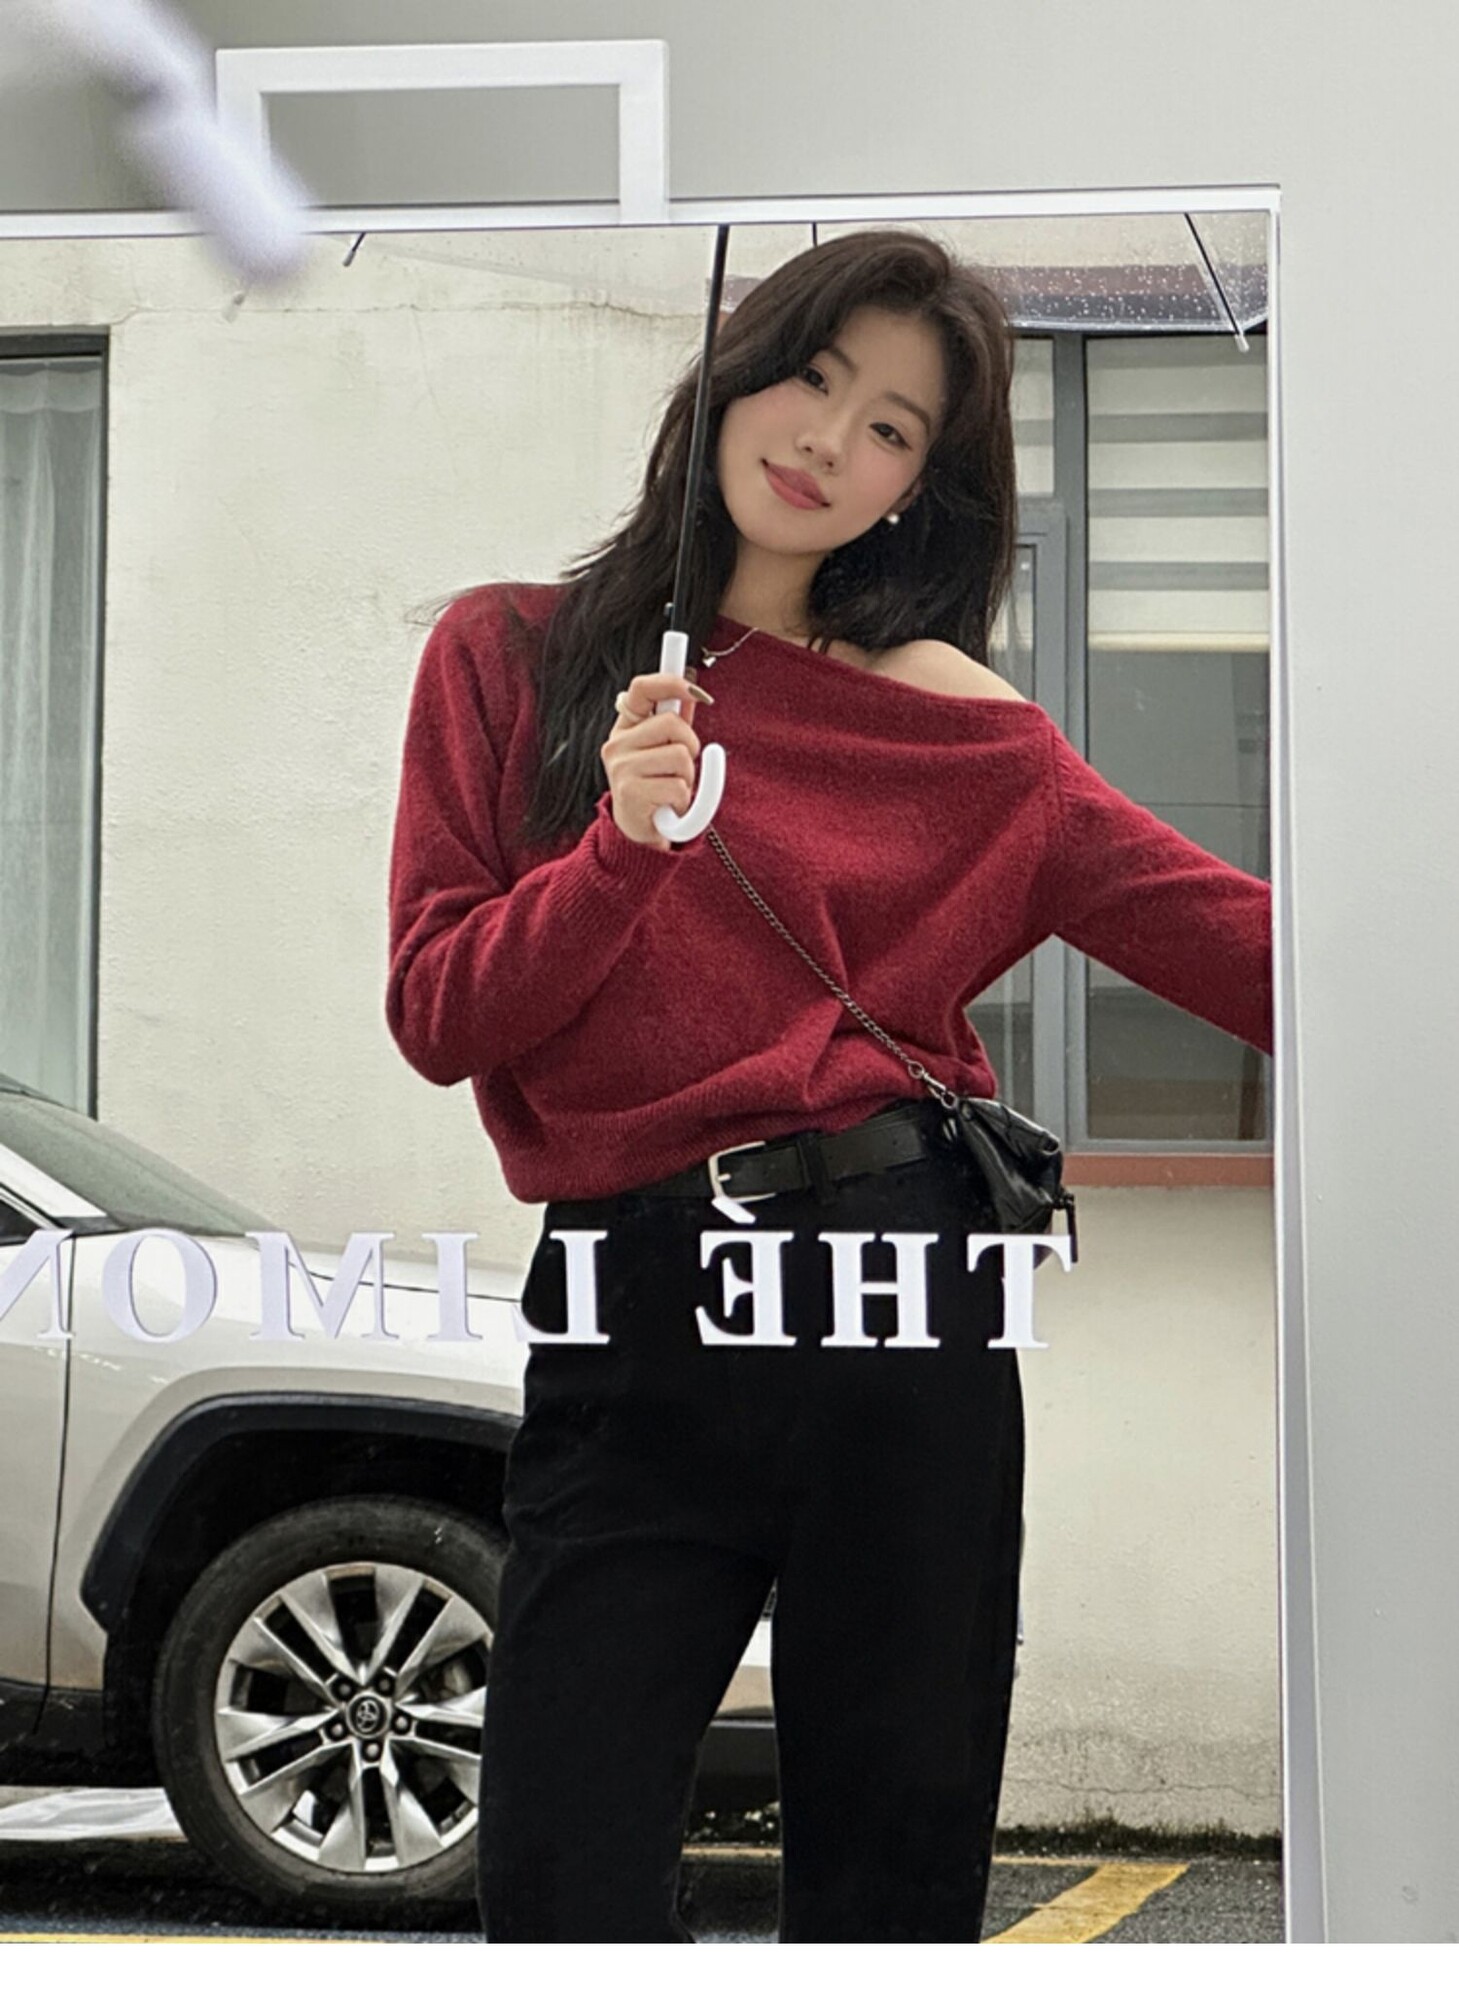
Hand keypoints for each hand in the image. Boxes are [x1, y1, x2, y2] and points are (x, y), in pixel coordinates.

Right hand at [600, 674, 707, 852]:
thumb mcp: (664, 752)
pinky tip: (667, 807)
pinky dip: (683, 801)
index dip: (671, 682)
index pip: (642, 689)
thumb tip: (692, 693)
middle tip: (680, 769)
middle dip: (690, 746)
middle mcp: (617, 745)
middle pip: (672, 724)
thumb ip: (676, 723)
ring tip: (671, 790)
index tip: (696, 691)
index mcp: (625, 728)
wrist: (637, 835)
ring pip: (680, 757)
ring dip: (688, 778)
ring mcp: (621, 768)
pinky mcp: (631, 793)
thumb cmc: (654, 789)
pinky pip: (678, 787)